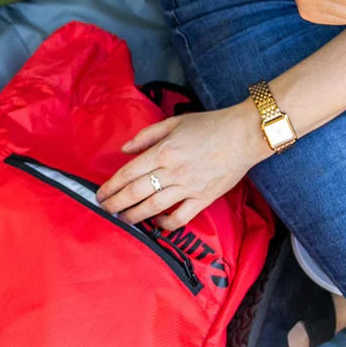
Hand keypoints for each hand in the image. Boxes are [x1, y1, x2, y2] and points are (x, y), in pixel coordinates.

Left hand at [96, 104, 265, 228]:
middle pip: (136, 192)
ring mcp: (189, 187)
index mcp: (163, 152)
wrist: (245, 134)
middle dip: (116, 203)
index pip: (128, 173)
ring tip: (123, 219)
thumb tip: (124, 150)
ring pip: (154, 207)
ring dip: (135, 215)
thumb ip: (145, 136)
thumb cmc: (209, 125)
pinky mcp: (204, 198)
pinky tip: (156, 223)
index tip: (100, 194)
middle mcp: (172, 171)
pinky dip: (166, 224)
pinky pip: (181, 217)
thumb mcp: (173, 123)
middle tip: (106, 210)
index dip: (111, 186)